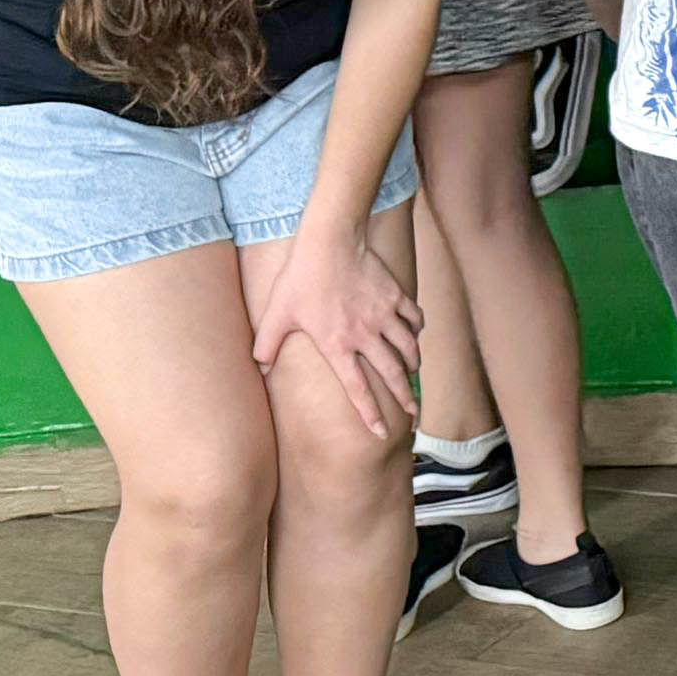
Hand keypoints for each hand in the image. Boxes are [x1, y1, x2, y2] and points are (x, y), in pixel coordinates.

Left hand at [249, 219, 421, 434]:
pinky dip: (417, 330)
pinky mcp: (395, 296)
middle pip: (392, 374)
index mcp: (337, 345)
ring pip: (409, 348)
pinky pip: (414, 318)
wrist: (330, 242)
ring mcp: (384, 315)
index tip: (382, 433)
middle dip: (405, 397)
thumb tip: (259, 367)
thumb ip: (266, 344)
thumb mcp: (275, 313)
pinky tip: (415, 334)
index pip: (357, 389)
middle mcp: (366, 335)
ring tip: (414, 374)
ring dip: (413, 365)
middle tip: (414, 414)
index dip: (371, 414)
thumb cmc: (300, 278)